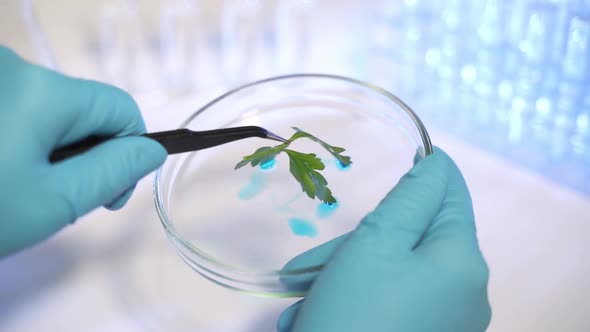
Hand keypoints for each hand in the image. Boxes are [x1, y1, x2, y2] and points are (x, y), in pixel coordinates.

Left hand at [0, 46, 166, 256]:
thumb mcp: (52, 203)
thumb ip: (112, 172)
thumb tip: (152, 151)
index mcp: (42, 91)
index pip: (121, 108)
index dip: (130, 150)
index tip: (109, 194)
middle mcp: (11, 67)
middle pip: (82, 110)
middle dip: (83, 155)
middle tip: (55, 200)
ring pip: (47, 112)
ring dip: (50, 151)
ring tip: (17, 189)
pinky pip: (14, 109)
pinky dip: (19, 141)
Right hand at [278, 147, 490, 331]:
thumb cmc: (355, 314)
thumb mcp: (376, 243)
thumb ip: (410, 197)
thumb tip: (437, 164)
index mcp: (461, 262)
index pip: (451, 194)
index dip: (426, 170)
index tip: (401, 154)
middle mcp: (463, 293)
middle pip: (410, 238)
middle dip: (354, 243)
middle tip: (305, 264)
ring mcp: (445, 322)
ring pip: (390, 271)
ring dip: (341, 275)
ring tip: (297, 297)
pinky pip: (388, 302)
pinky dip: (351, 299)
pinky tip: (311, 316)